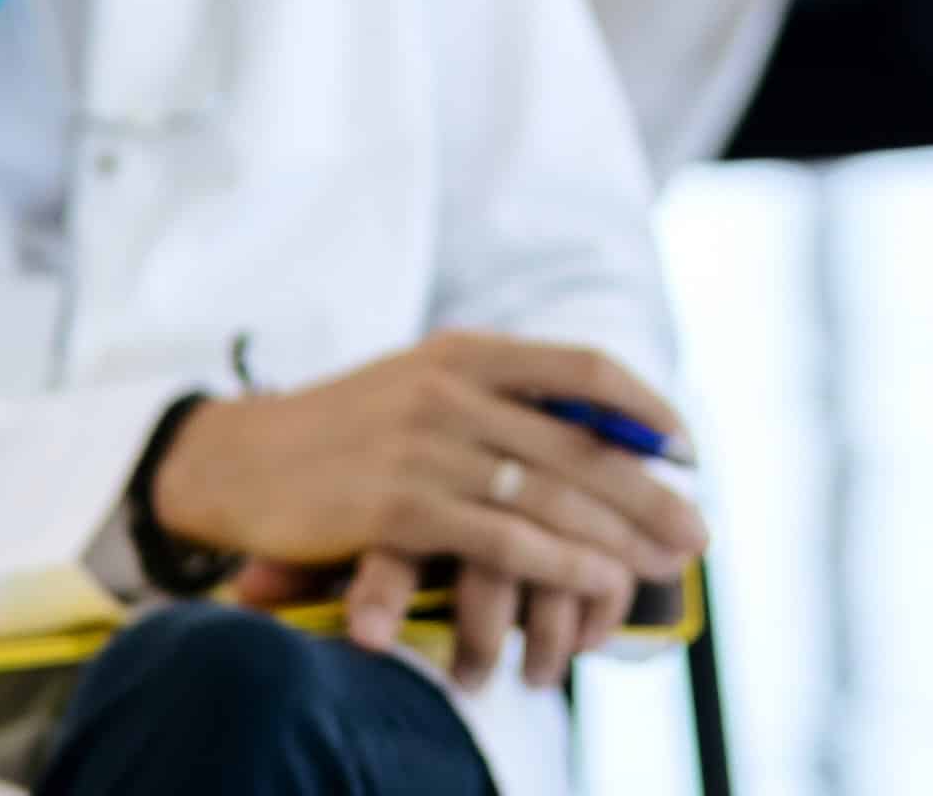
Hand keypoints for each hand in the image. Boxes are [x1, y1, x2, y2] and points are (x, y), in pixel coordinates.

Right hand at [142, 334, 705, 692]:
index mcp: (464, 350)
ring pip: (549, 493)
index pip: (581, 368)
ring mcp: (423, 446)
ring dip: (618, 535)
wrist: (235, 460)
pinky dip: (558, 561)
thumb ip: (494, 397)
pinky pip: (501, 536)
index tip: (687, 449)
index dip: (644, 410)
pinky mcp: (396, 507)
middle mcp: (450, 389)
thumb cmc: (341, 432)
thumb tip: (588, 427)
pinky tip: (595, 581)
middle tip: (698, 529)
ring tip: (663, 566)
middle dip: (650, 492)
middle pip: (578, 442)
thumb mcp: (420, 385)